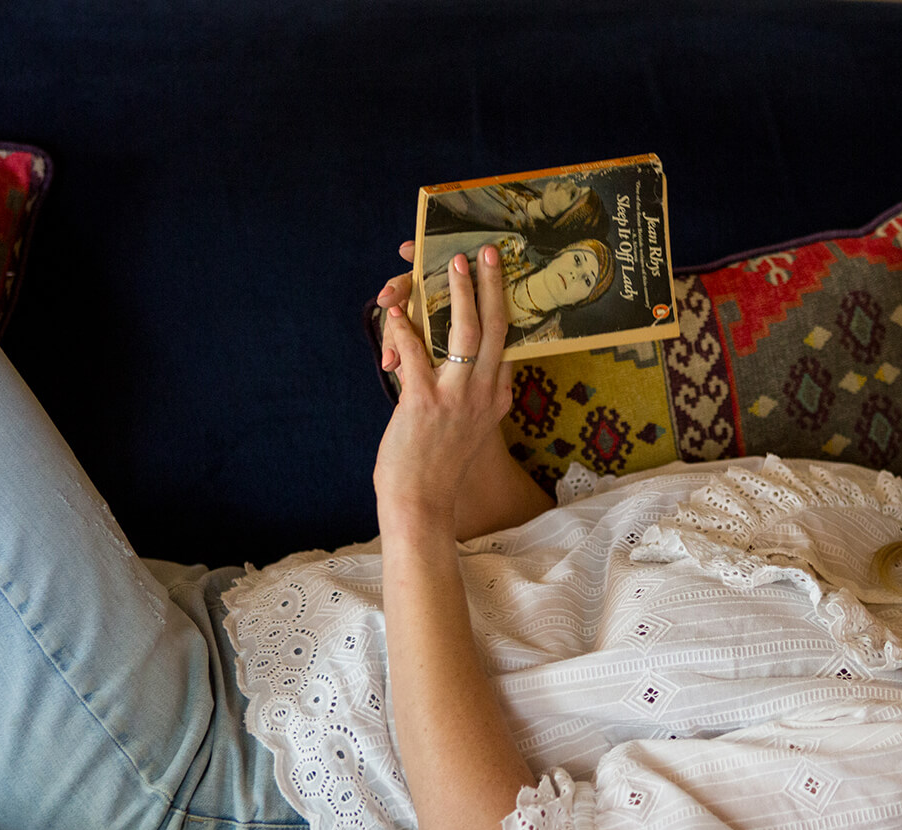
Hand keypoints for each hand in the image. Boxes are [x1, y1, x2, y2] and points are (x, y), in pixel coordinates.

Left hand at [373, 245, 513, 527]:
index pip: (507, 345)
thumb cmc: (438, 469)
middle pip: (495, 329)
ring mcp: (457, 399)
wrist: (421, 505)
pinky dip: (402, 328)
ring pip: (465, 334)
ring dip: (459, 293)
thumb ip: (476, 400)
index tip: (501, 277)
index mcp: (496, 400)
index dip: (503, 306)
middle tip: (487, 252)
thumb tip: (474, 372)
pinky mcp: (425, 403)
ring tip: (454, 264)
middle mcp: (485, 396)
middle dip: (492, 285)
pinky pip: (415, 353)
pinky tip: (394, 311)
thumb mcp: (470, 431)